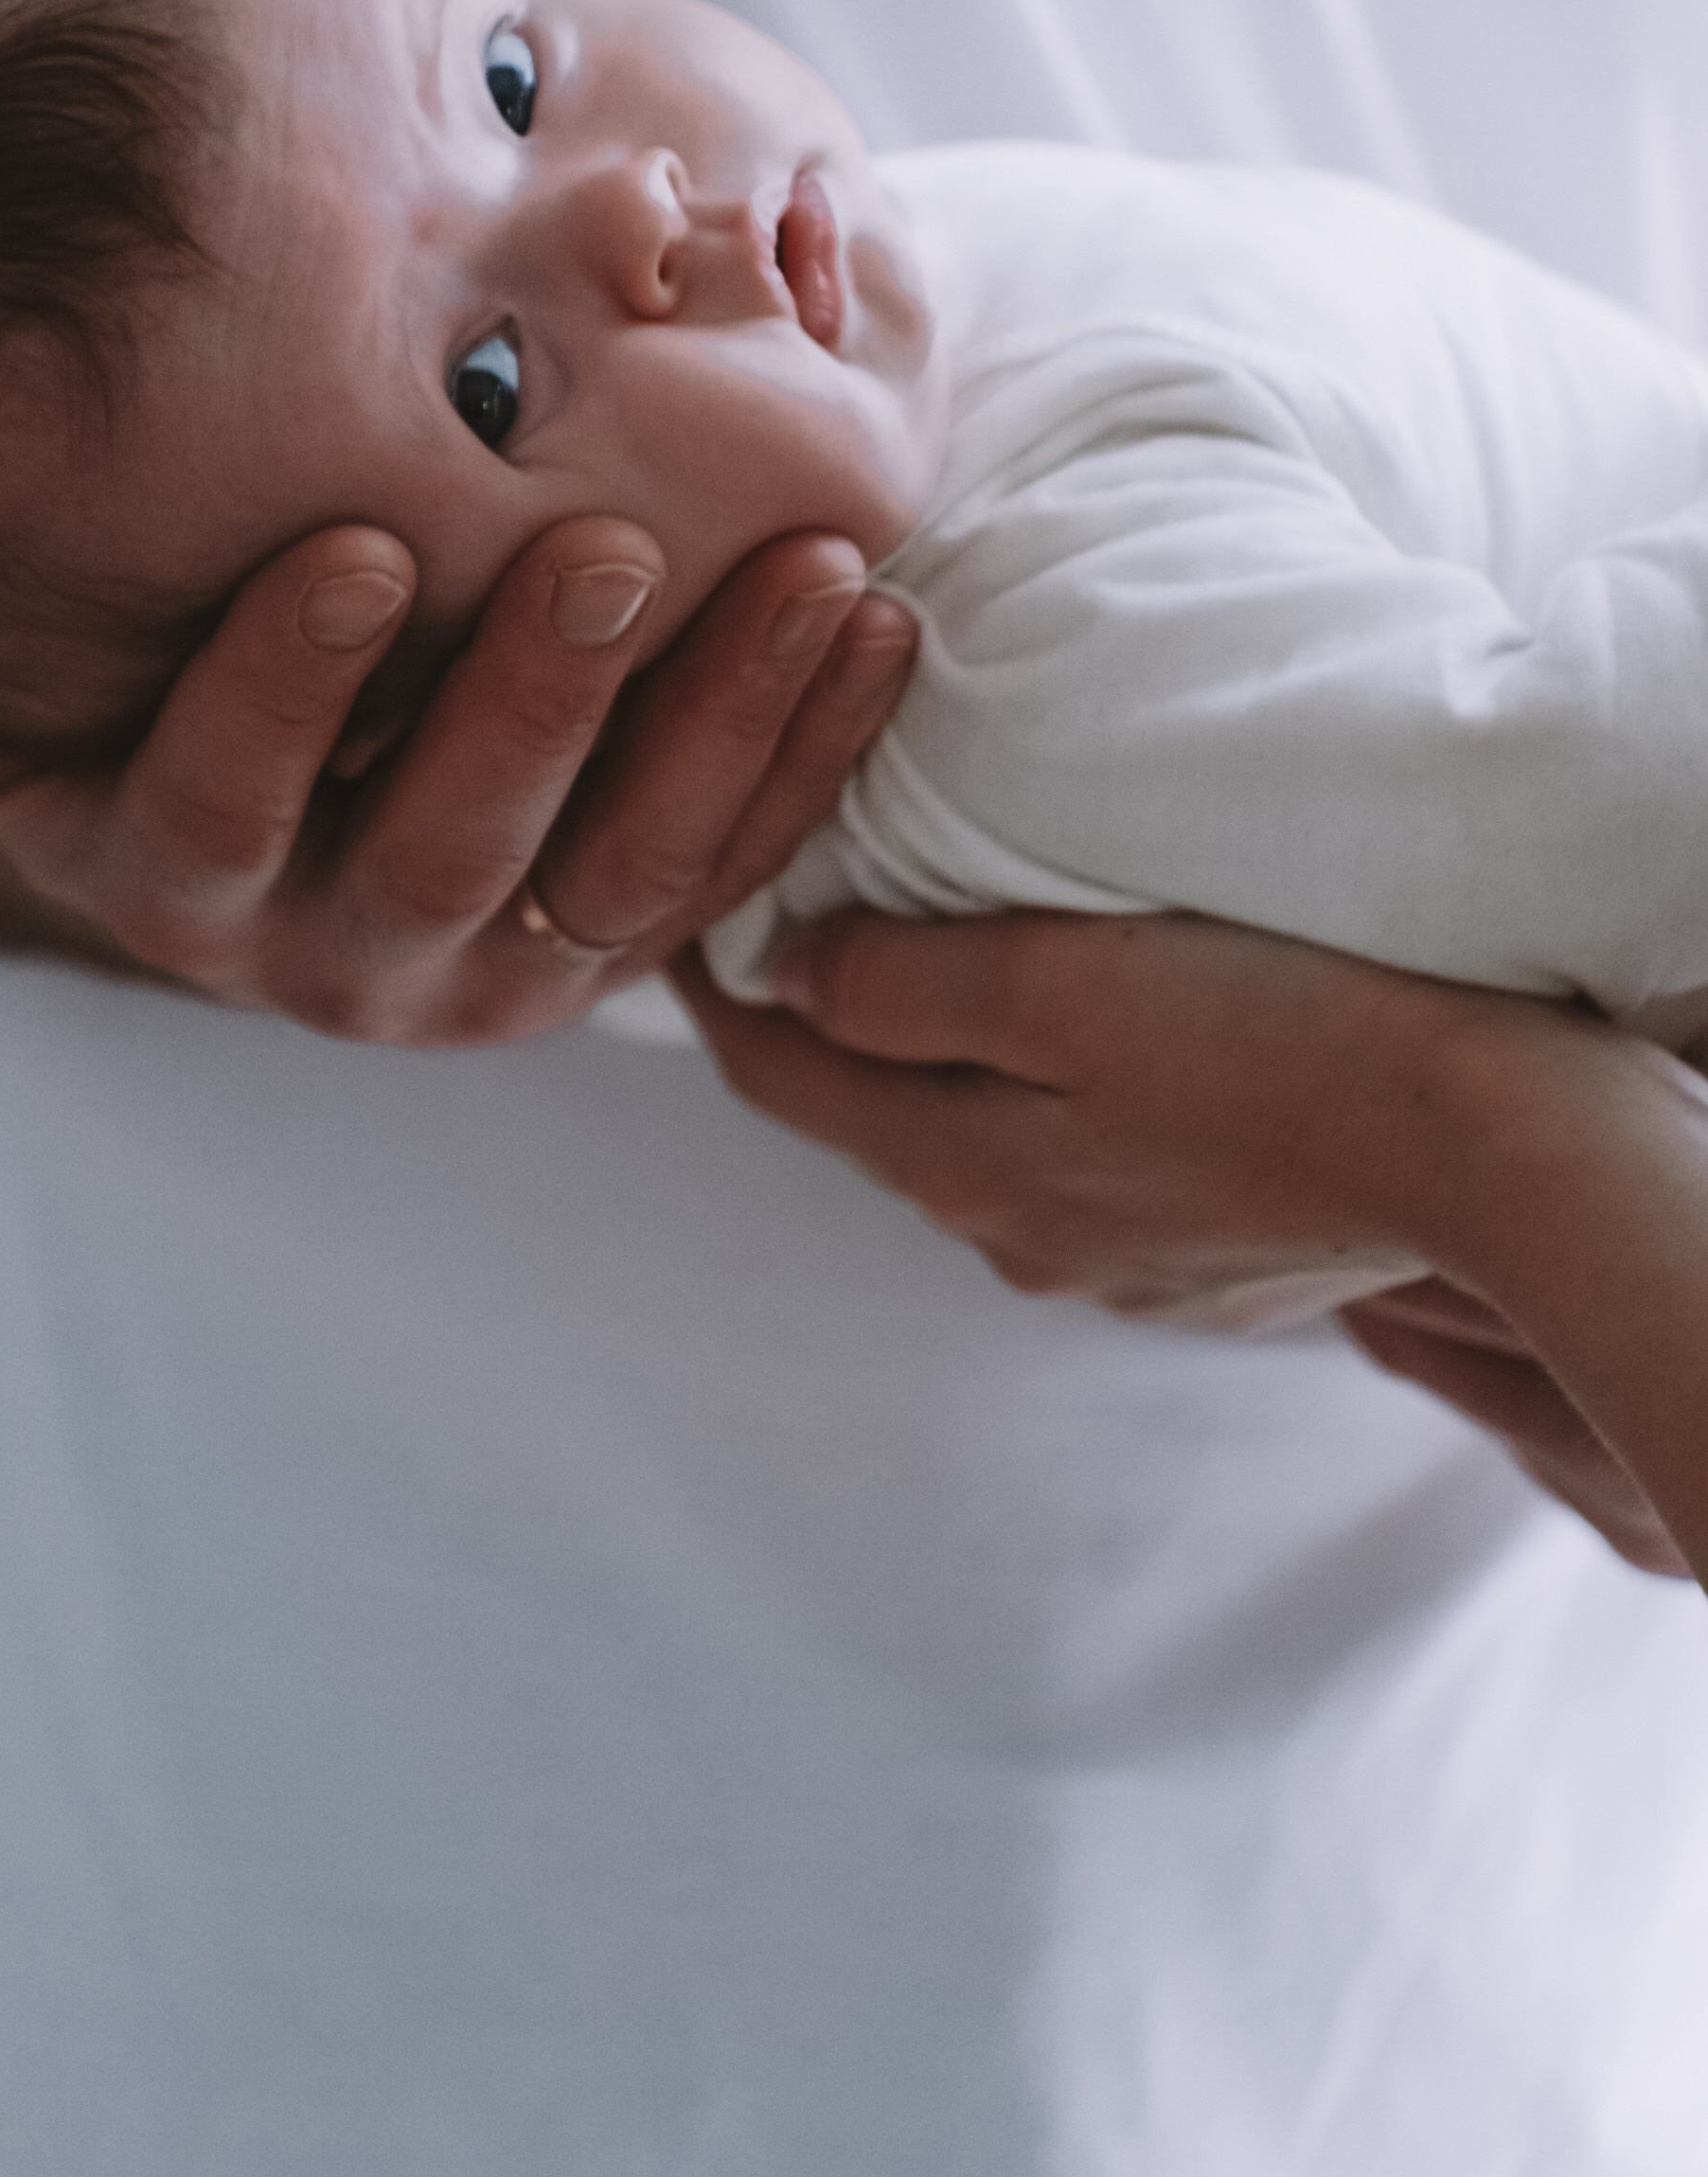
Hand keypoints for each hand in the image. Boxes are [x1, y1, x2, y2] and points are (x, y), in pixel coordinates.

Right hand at [0, 517, 915, 1041]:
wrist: (292, 843)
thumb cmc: (148, 745)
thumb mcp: (31, 743)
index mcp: (188, 892)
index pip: (224, 800)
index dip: (285, 690)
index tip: (359, 547)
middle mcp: (349, 957)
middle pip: (452, 842)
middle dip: (537, 699)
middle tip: (608, 547)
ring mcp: (507, 967)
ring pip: (631, 868)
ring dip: (728, 723)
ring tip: (813, 575)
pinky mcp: (632, 955)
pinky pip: (741, 869)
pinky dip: (817, 755)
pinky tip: (879, 626)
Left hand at [676, 907, 1691, 1575]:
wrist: (1498, 1147)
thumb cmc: (1276, 1030)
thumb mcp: (1058, 979)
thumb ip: (901, 982)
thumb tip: (782, 978)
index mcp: (962, 1169)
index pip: (782, 1080)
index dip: (715, 994)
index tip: (676, 917)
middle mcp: (1023, 1240)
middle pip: (881, 1114)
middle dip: (832, 1022)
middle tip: (799, 912)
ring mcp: (1127, 1264)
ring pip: (992, 1139)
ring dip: (954, 1059)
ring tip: (949, 960)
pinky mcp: (1219, 1260)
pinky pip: (1094, 1166)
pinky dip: (1060, 1096)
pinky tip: (1100, 1042)